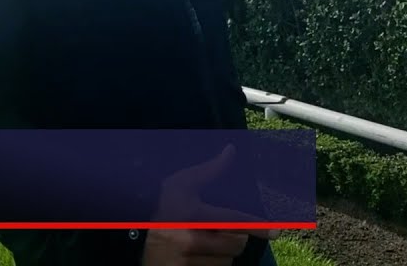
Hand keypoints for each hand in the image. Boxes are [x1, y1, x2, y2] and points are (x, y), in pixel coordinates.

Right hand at [142, 145, 278, 265]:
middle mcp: (189, 239)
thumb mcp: (181, 184)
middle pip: (235, 243)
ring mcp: (185, 261)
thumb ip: (210, 170)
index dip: (256, 226)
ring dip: (222, 254)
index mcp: (192, 215)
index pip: (232, 221)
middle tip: (218, 231)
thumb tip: (231, 150)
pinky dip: (212, 265)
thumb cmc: (161, 206)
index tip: (275, 231)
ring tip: (202, 243)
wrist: (131, 236)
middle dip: (234, 238)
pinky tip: (196, 256)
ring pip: (226, 261)